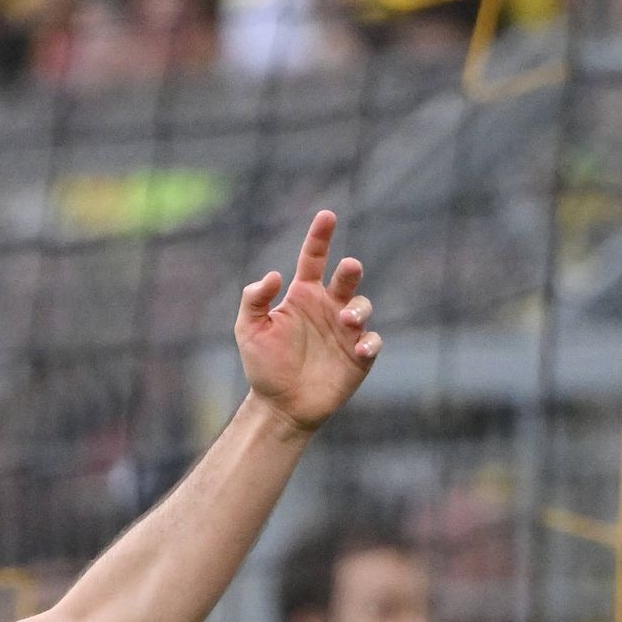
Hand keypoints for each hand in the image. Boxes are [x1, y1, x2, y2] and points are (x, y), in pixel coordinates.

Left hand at [236, 210, 379, 432]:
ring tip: (346, 319)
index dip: (320, 236)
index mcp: (303, 295)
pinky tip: (359, 348)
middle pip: (346, 278)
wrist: (280, 406)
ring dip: (358, 308)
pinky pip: (372, 341)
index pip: (314, 258)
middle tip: (349, 267)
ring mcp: (346, 330)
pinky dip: (370, 341)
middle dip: (350, 270)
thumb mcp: (248, 330)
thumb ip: (253, 300)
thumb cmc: (264, 365)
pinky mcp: (359, 355)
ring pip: (362, 305)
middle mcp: (328, 307)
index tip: (326, 215)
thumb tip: (273, 275)